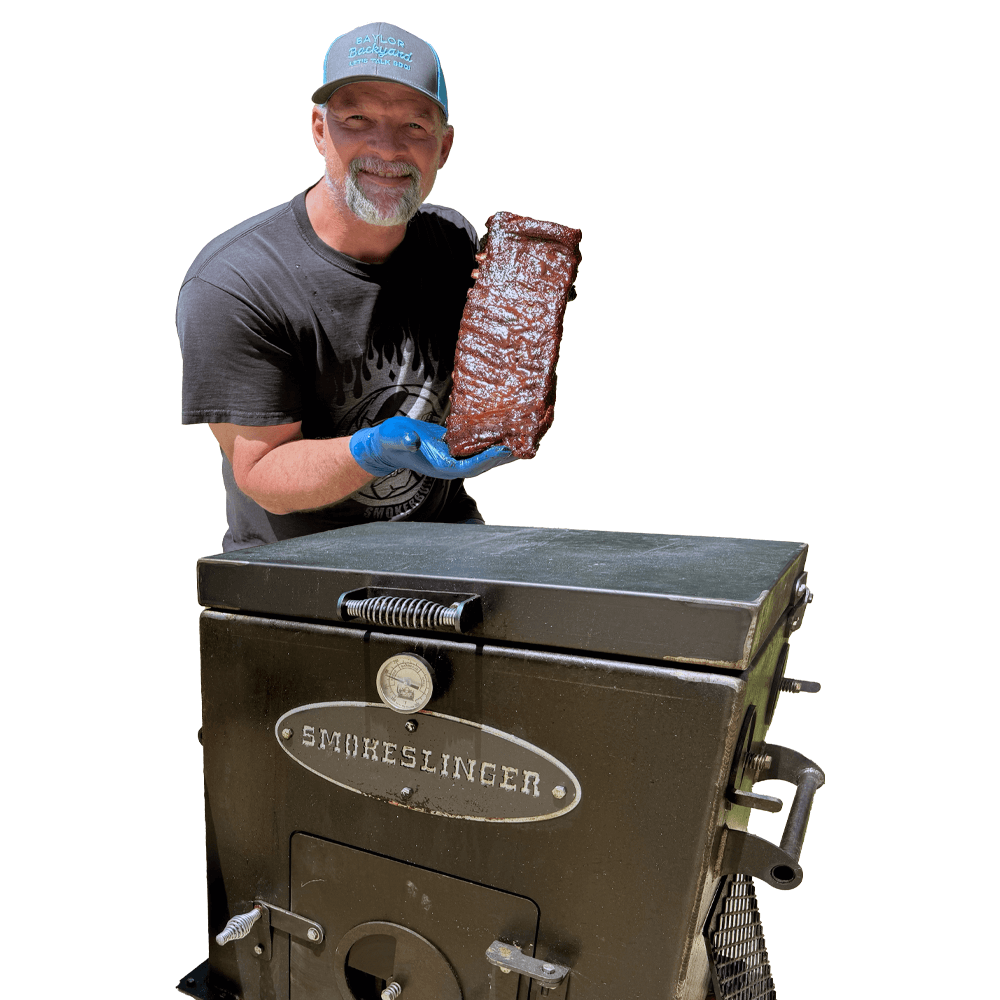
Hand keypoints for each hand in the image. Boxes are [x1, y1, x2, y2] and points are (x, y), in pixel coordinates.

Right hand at [349, 416, 513, 479]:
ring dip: (503, 449)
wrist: (386, 445)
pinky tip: (504, 431)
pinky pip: (477, 447)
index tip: (508, 450)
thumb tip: (412, 440)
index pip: (471, 465)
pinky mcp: (454, 449)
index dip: (490, 459)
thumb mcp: (394, 438)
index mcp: (441, 466)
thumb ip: (403, 440)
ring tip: (523, 439)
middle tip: (526, 445)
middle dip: (505, 456)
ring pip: (484, 457)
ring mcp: (454, 459)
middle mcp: (452, 466)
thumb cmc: (389, 442)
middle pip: (484, 464)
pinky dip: (491, 441)